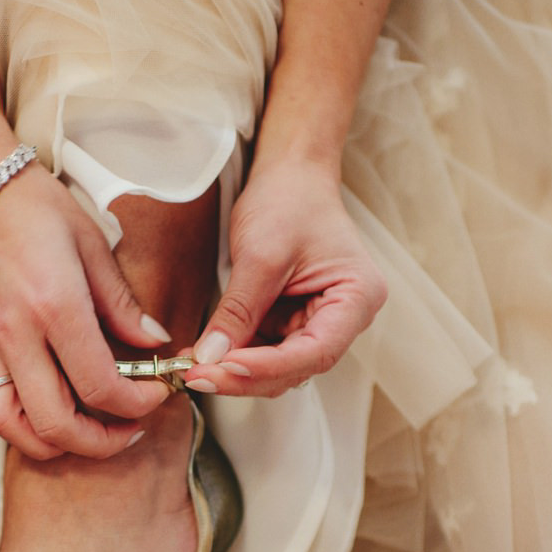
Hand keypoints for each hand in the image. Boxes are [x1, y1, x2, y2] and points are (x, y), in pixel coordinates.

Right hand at [0, 160, 172, 458]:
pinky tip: (24, 415)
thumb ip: (123, 305)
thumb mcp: (94, 246)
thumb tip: (155, 343)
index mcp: (55, 308)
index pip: (101, 387)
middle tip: (128, 430)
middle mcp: (15, 334)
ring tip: (80, 432)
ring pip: (8, 426)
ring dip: (48, 442)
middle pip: (56, 423)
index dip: (137, 405)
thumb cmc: (36, 207)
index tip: (155, 395)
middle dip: (102, 442)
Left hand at [183, 160, 385, 396]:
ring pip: (279, 366)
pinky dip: (235, 355)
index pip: (316, 351)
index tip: (225, 368)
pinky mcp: (295, 321)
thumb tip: (210, 358)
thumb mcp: (261, 255)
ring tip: (194, 368)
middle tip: (197, 376)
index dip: (269, 367)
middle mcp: (346, 318)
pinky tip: (205, 355)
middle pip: (297, 367)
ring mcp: (320, 322)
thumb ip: (238, 311)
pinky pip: (266, 350)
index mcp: (357, 298)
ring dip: (237, 371)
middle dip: (246, 375)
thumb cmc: (289, 200)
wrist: (290, 174)